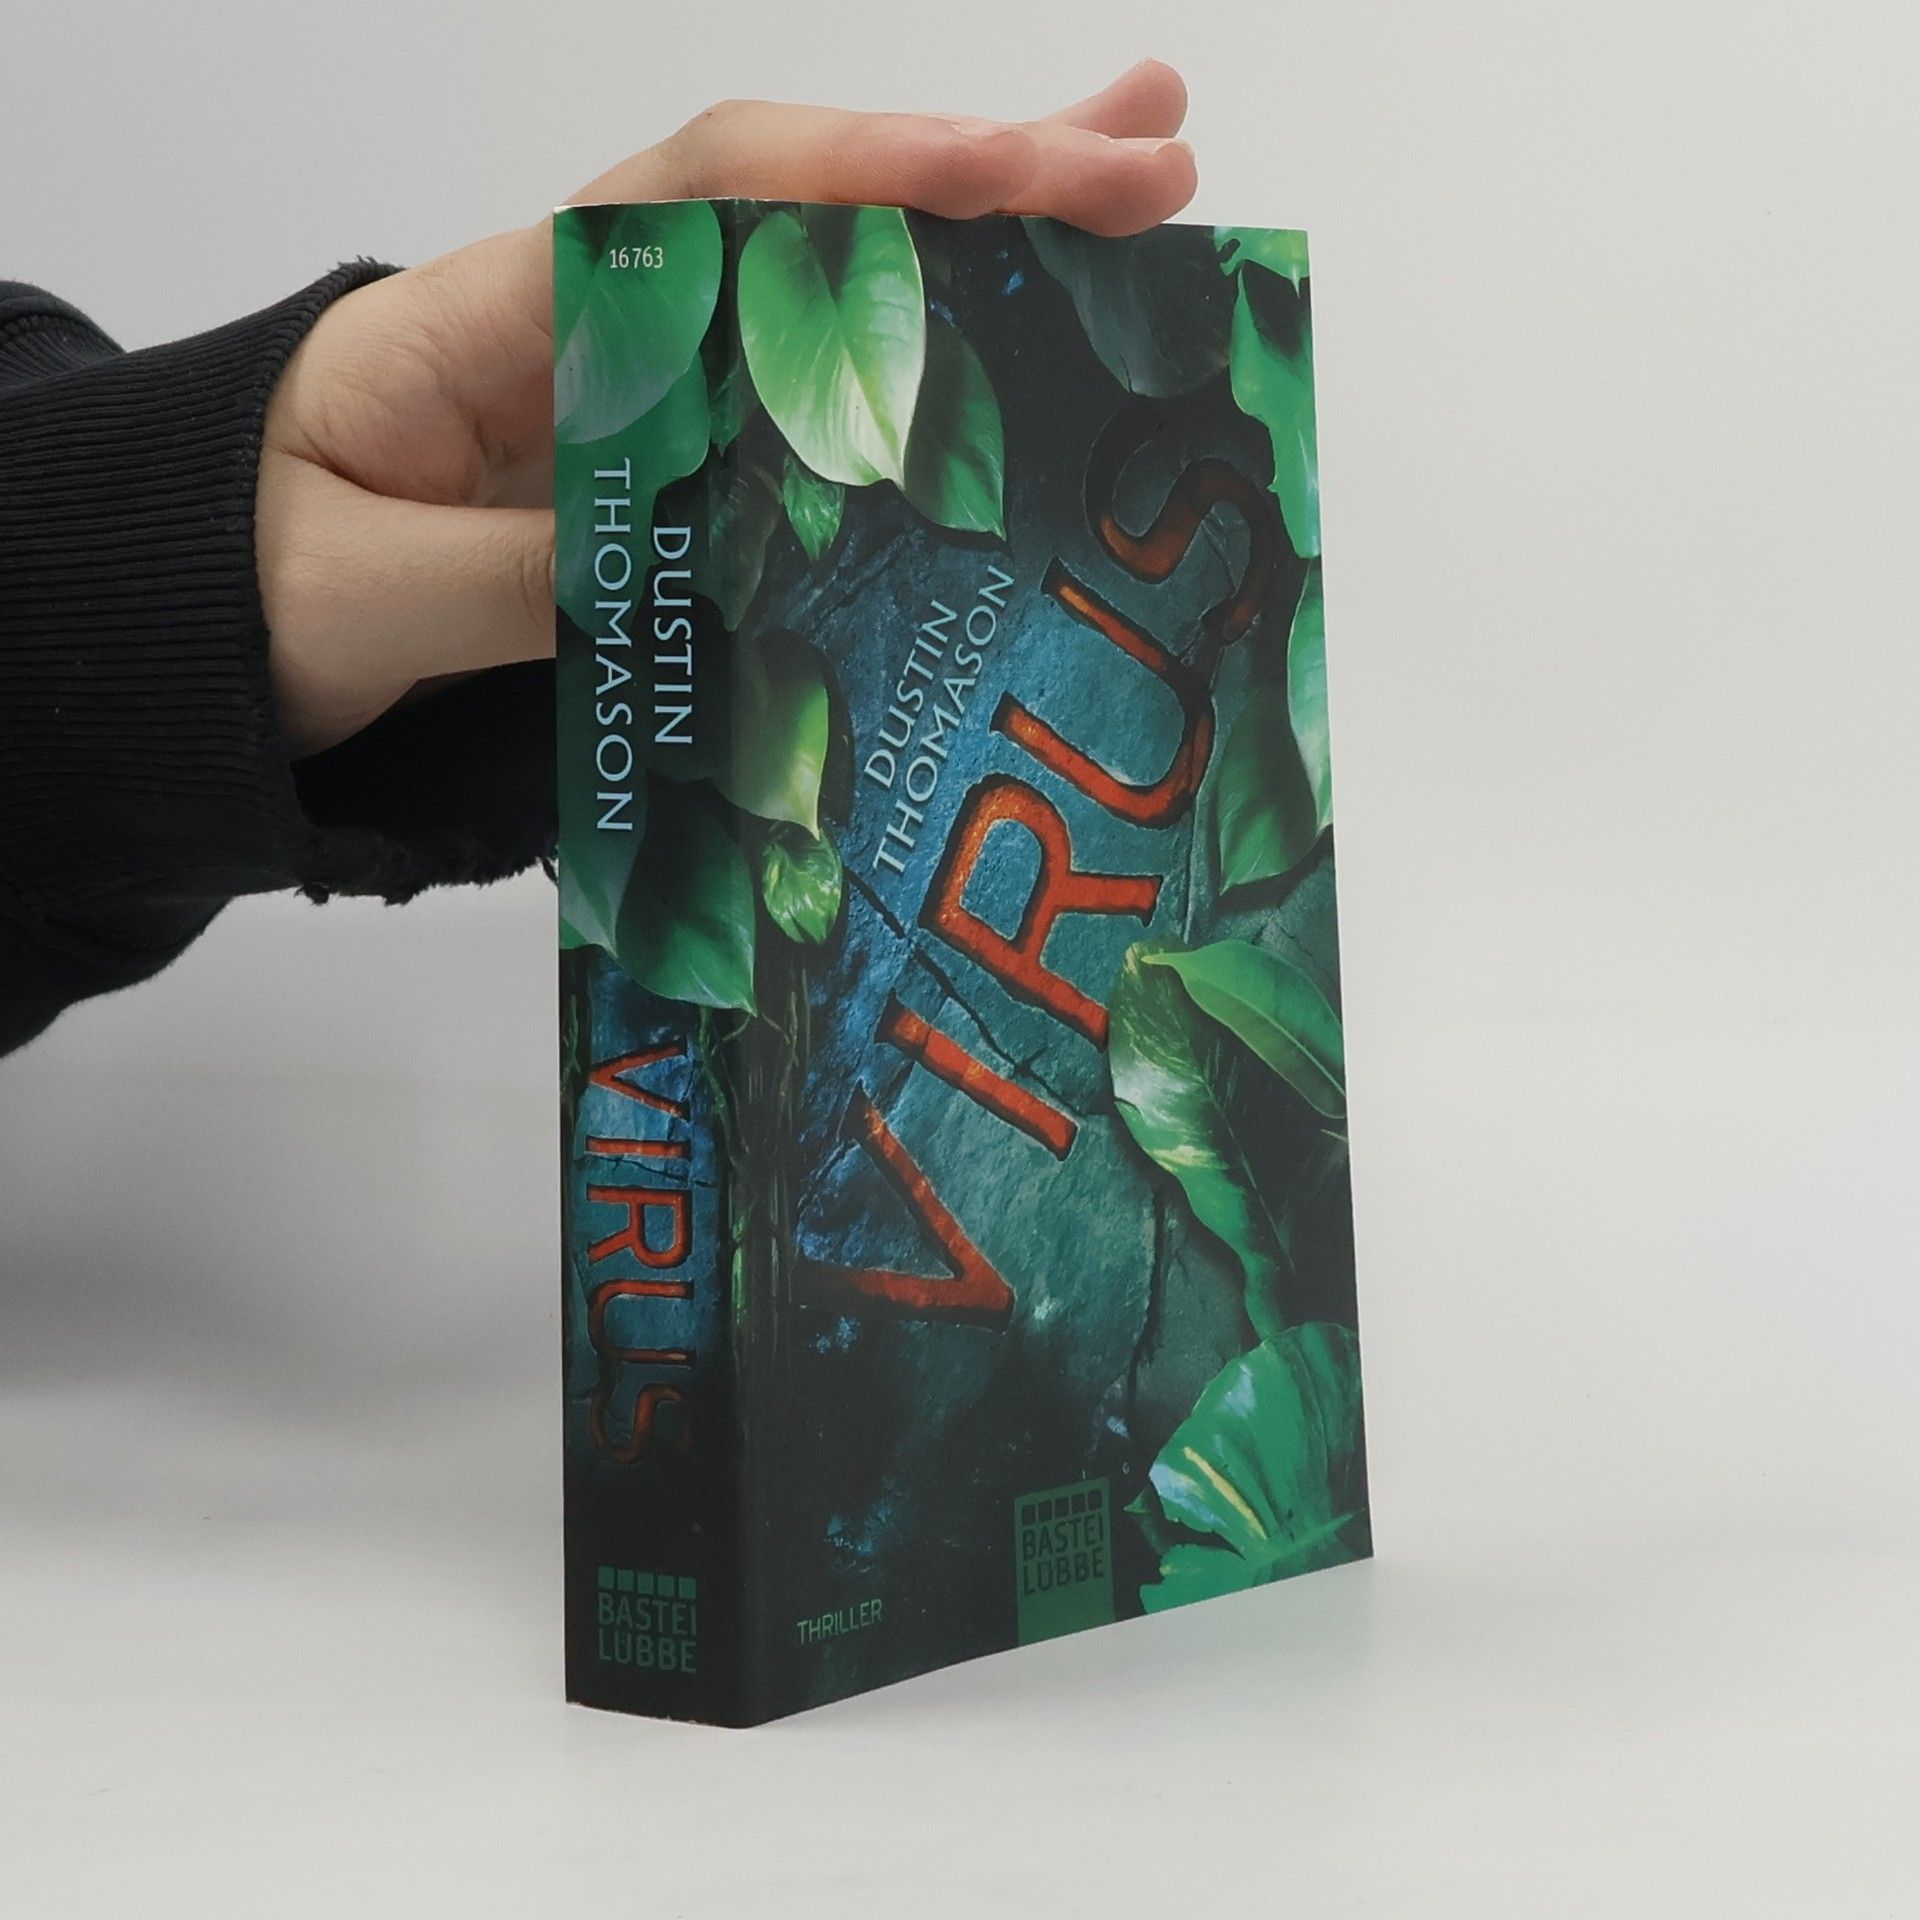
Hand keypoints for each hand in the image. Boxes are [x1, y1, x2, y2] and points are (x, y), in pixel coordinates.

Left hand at [256, 62, 1195, 756]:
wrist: (193, 611)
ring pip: (821, 274)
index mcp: (501, 311)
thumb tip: (680, 558)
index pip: (707, 201)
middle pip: (803, 208)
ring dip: (984, 229)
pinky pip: (802, 381)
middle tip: (1155, 165)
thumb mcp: (358, 593)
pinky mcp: (659, 448)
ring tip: (1146, 179)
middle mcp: (589, 314)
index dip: (866, 181)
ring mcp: (635, 376)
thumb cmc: (242, 581)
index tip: (1013, 177)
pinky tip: (1017, 349)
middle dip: (983, 177)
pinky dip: (913, 353)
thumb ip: (510, 574)